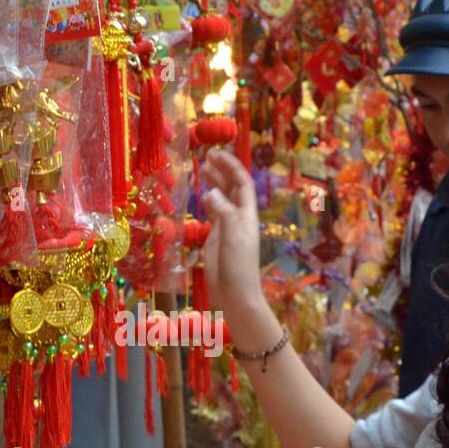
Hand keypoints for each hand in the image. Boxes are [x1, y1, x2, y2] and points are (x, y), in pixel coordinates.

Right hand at [200, 148, 274, 347]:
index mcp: (247, 215)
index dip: (231, 166)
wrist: (235, 294)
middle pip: (232, 187)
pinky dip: (207, 201)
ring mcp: (227, 227)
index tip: (217, 153)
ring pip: (222, 198)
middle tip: (207, 154)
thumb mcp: (231, 236)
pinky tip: (202, 194)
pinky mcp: (216, 237)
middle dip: (222, 170)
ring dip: (214, 183)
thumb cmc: (238, 266)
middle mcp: (239, 217)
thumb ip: (223, 213)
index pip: (241, 183)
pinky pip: (213, 213)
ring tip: (203, 167)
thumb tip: (211, 192)